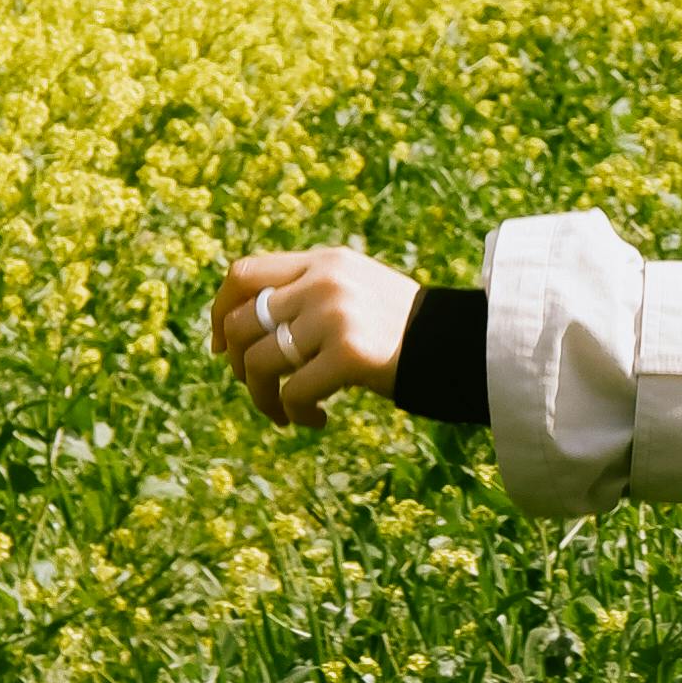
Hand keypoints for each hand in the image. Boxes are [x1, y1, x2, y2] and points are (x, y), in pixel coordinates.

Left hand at [213, 247, 419, 429]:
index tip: (222, 345)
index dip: (220, 311)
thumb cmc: (404, 329)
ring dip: (262, 397)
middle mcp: (325, 281)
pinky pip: (293, 392)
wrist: (461, 346)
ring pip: (260, 362)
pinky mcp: (349, 353)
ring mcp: (336, 315)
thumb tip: (241, 328)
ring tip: (283, 414)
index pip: (243, 273)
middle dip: (238, 364)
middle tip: (257, 387)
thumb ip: (307, 293)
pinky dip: (294, 414)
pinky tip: (316, 420)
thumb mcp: (355, 291)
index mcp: (324, 262)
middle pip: (243, 322)